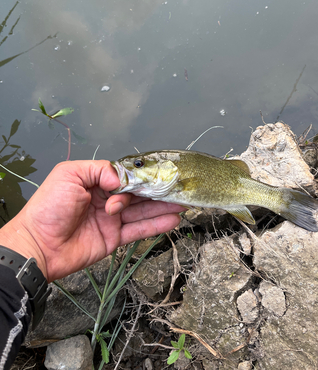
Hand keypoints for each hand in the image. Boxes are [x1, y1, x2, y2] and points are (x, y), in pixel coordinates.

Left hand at [0, 160, 184, 281]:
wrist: (38, 245)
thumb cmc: (49, 207)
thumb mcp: (70, 175)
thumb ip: (100, 170)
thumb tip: (123, 181)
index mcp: (96, 181)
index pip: (126, 176)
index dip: (143, 176)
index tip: (161, 174)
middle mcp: (107, 198)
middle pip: (138, 193)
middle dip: (159, 190)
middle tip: (180, 188)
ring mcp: (112, 219)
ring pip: (143, 211)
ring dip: (163, 207)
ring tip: (183, 203)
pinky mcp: (114, 239)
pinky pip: (138, 230)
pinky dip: (156, 225)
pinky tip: (172, 220)